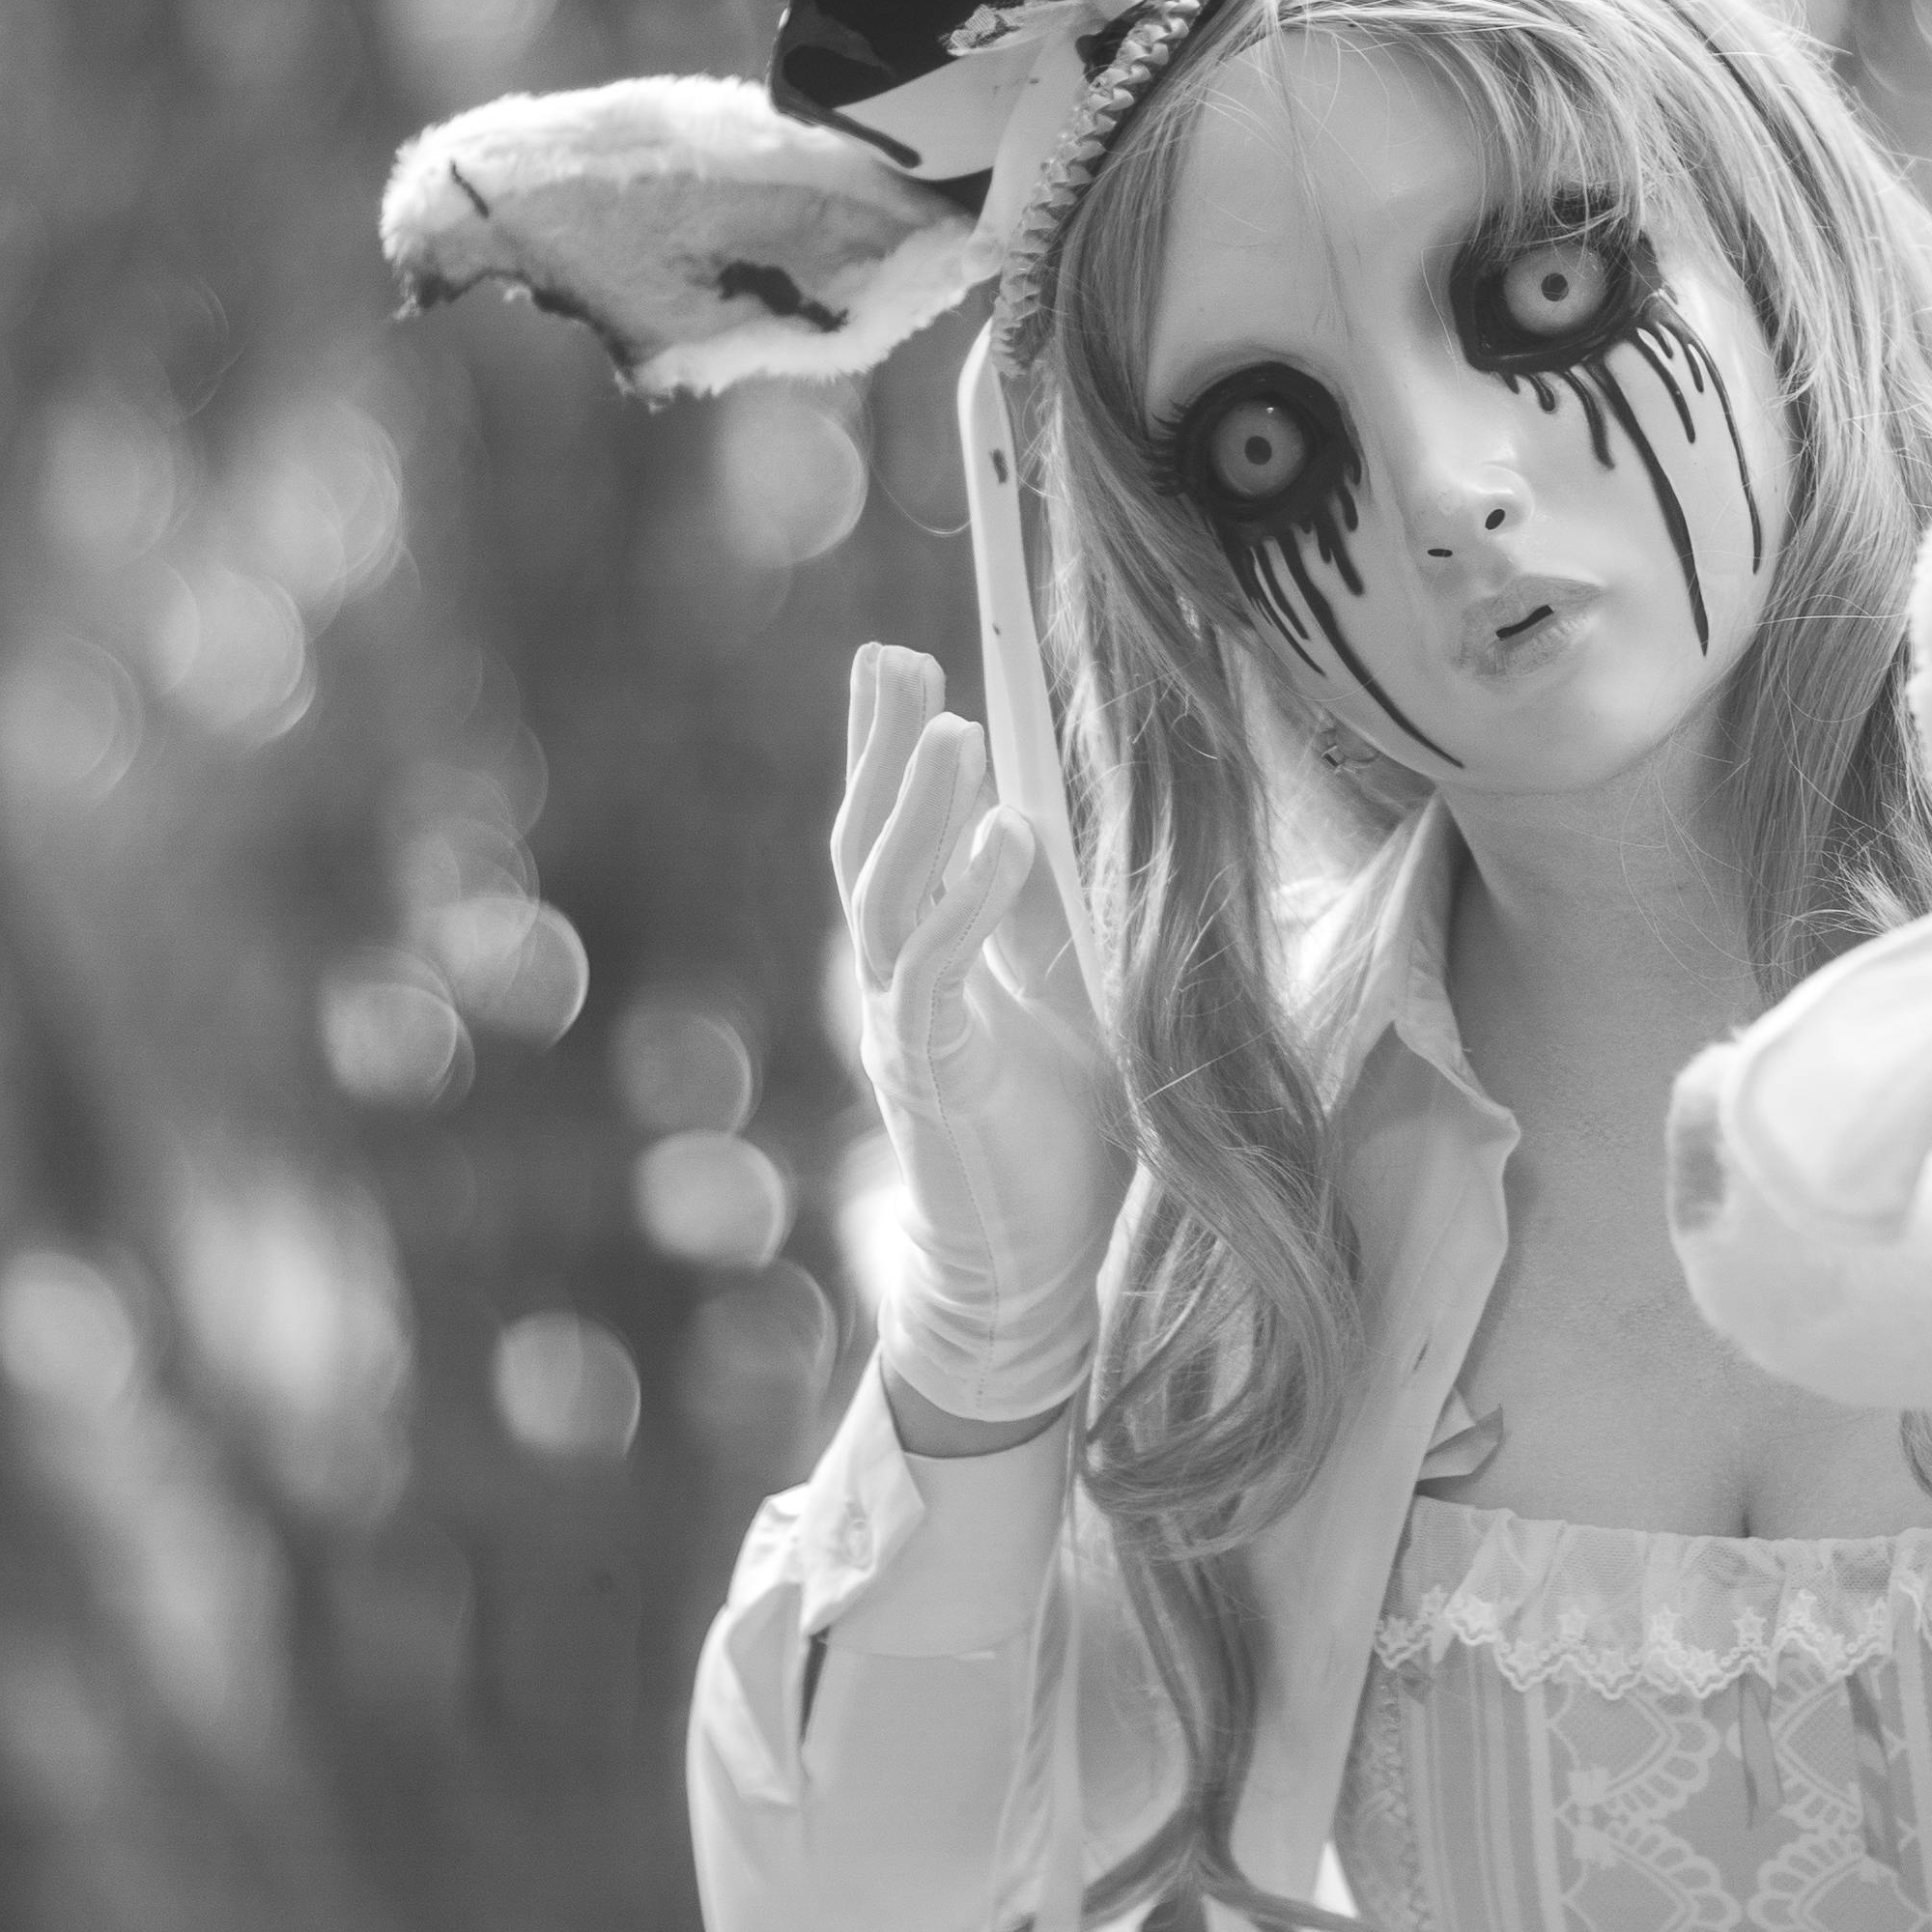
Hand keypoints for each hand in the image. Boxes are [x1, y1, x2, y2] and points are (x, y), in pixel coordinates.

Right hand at [832, 643, 1127, 1436]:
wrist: (1035, 1273)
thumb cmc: (1057, 1135)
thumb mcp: (1065, 994)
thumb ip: (1046, 913)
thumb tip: (1051, 808)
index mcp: (924, 951)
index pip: (893, 828)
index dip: (881, 747)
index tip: (888, 659)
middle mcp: (897, 978)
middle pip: (866, 841)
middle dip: (876, 748)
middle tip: (893, 658)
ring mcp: (905, 1025)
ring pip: (884, 894)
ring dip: (919, 807)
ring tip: (955, 721)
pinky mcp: (933, 1074)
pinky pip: (935, 971)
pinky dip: (969, 900)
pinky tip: (1009, 835)